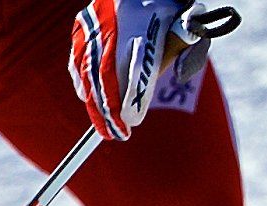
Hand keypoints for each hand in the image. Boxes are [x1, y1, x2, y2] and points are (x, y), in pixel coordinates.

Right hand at [68, 0, 203, 141]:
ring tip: (103, 125)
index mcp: (147, 20)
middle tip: (116, 133)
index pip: (137, 65)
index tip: (132, 120)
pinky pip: (77, 58)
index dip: (132, 97)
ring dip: (93, 101)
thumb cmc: (171, 11)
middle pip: (106, 73)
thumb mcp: (189, 27)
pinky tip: (87, 98)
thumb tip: (178, 75)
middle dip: (109, 109)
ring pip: (88, 68)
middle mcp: (116, 20)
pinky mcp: (83, 22)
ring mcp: (95, 21)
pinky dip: (81, 81)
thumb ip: (190, 51)